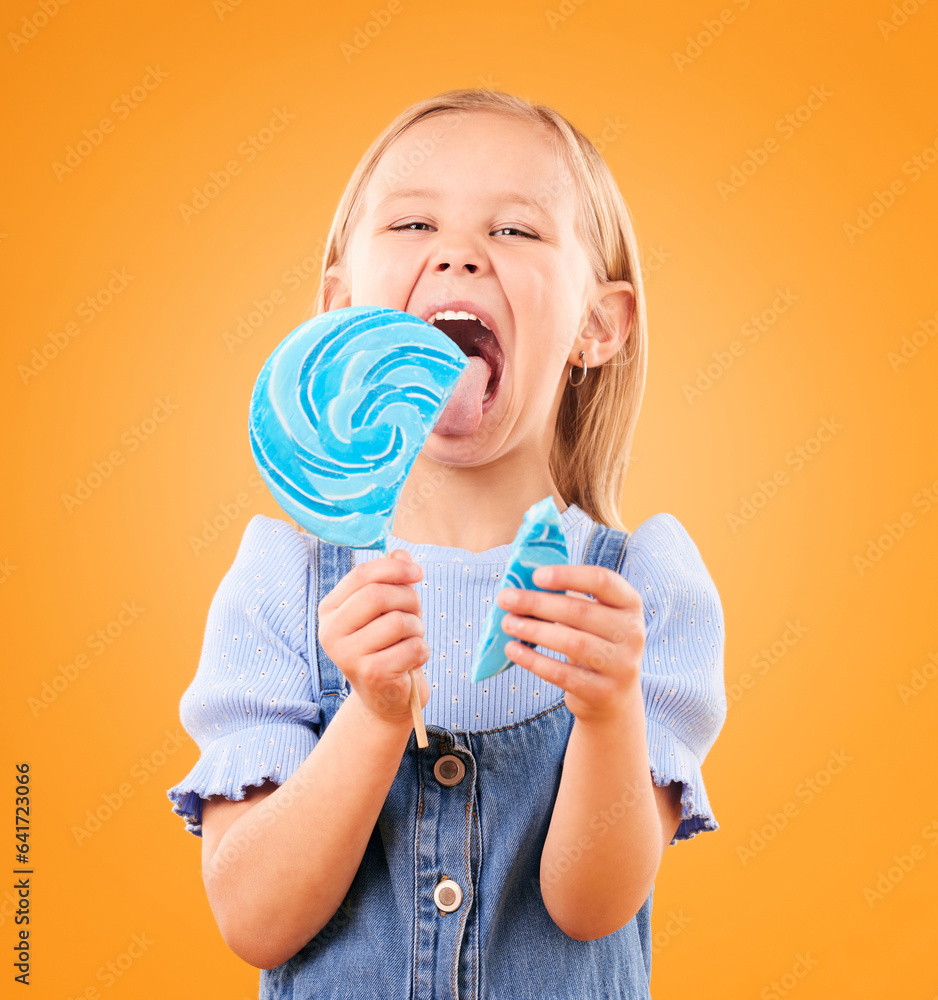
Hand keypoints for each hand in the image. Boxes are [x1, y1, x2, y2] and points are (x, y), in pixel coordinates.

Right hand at [318, 549, 430, 726]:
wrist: (385, 698)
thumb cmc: (387, 646)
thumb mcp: (387, 609)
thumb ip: (392, 579)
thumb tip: (401, 553)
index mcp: (330, 610)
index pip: (361, 575)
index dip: (394, 567)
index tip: (417, 572)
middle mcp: (331, 632)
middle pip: (377, 595)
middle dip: (408, 599)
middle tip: (417, 611)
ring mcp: (348, 656)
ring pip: (398, 622)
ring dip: (417, 627)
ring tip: (412, 638)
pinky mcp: (371, 675)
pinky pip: (412, 648)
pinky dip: (422, 650)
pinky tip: (412, 660)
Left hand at [496, 564, 644, 724]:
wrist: (614, 697)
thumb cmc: (594, 643)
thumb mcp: (593, 617)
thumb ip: (568, 598)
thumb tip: (522, 584)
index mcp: (630, 604)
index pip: (602, 580)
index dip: (568, 575)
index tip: (536, 576)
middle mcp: (633, 633)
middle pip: (580, 611)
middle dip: (537, 603)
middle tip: (505, 599)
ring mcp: (622, 665)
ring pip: (572, 643)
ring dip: (534, 630)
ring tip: (508, 623)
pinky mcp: (603, 692)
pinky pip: (562, 674)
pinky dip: (534, 660)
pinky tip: (513, 650)